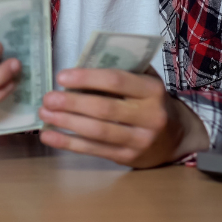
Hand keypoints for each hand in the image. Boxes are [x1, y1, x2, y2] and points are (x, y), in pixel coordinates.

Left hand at [38, 67, 208, 167]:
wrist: (177, 137)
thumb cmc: (152, 101)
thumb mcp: (145, 80)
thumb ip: (121, 69)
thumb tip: (82, 63)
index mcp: (152, 91)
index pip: (116, 81)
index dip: (87, 78)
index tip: (62, 76)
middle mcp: (149, 116)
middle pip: (104, 109)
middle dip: (71, 103)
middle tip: (48, 98)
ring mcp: (139, 140)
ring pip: (97, 132)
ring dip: (66, 123)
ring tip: (44, 114)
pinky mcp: (128, 158)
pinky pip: (94, 150)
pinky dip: (68, 143)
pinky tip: (49, 136)